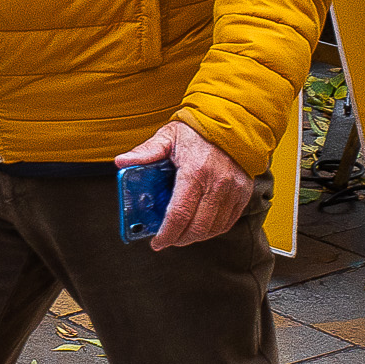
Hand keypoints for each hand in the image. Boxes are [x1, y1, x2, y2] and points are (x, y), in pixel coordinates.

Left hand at [116, 121, 253, 250]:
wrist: (232, 121)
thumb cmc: (197, 130)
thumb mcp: (168, 136)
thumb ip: (145, 152)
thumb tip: (121, 161)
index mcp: (195, 172)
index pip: (178, 214)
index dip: (166, 234)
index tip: (157, 243)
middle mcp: (217, 184)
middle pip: (197, 228)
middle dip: (179, 240)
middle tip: (167, 240)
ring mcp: (233, 191)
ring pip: (213, 229)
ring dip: (196, 237)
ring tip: (182, 234)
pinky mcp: (243, 194)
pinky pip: (228, 222)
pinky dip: (212, 230)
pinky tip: (200, 226)